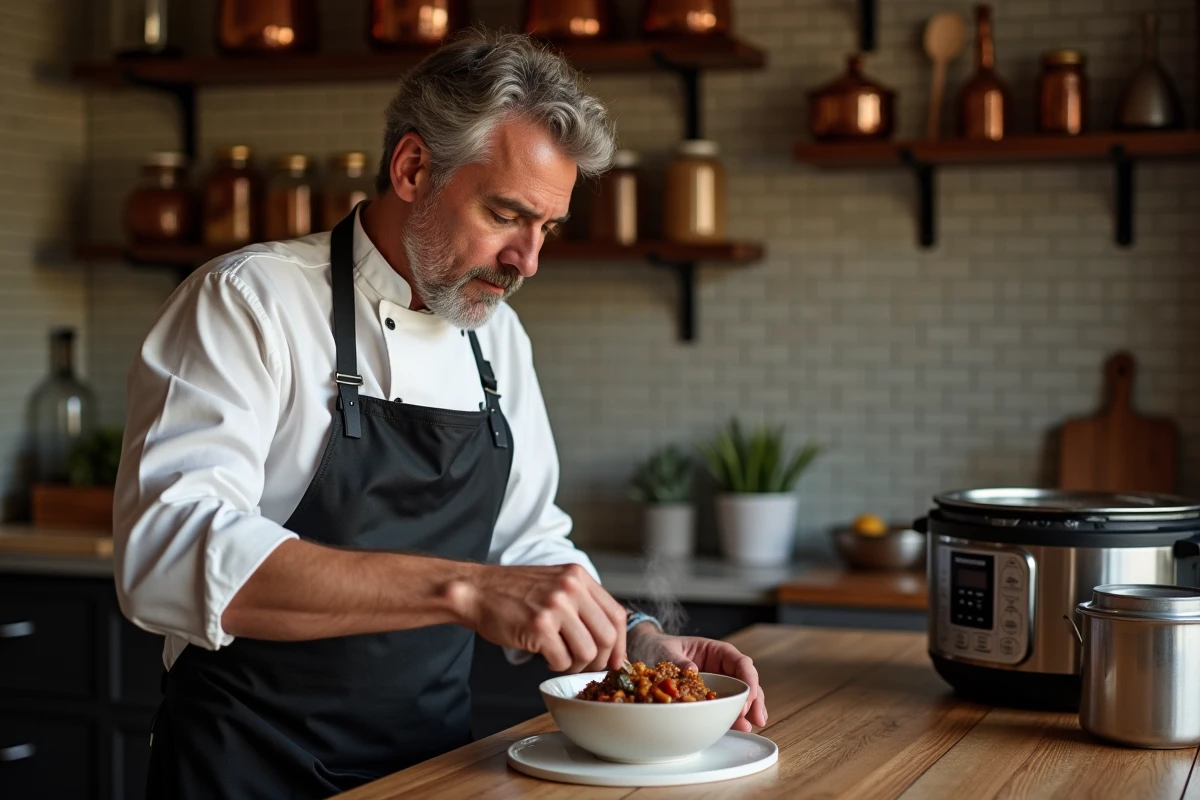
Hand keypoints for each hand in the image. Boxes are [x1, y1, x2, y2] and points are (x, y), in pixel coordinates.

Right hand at [448, 563, 626, 673]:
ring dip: (577, 665)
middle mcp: (571, 588)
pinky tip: (546, 657)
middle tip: (586, 666)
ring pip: (587, 652)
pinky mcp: (538, 627)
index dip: (620, 643)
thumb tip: (609, 637)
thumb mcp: (555, 582)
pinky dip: (556, 665)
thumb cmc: (513, 592)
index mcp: (579, 576)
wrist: (477, 591)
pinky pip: (562, 660)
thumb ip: (582, 601)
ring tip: (562, 659)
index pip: (617, 614)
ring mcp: (555, 606)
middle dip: (600, 660)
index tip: (616, 660)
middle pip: (607, 636)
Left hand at [628, 627, 767, 732]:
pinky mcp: (708, 696)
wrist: (642, 653)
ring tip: (752, 725)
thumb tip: (694, 670)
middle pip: (745, 680)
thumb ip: (679, 661)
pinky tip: (742, 726)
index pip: (740, 663)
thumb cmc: (656, 647)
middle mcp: (719, 666)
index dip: (747, 679)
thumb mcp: (665, 651)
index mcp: (714, 650)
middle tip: (755, 717)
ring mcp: (715, 682)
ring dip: (748, 709)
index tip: (746, 697)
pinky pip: (724, 705)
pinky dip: (733, 715)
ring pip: (739, 694)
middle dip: (753, 698)